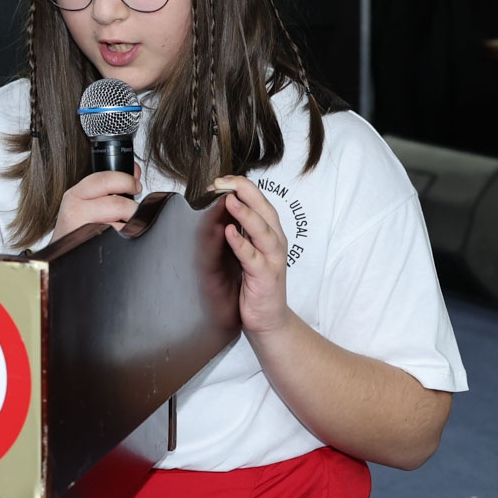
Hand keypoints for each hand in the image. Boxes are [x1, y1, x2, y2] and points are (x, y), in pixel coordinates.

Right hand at [53, 167, 142, 241]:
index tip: (135, 185)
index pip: (104, 179)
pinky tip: (117, 242)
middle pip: (117, 203)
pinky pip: (118, 241)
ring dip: (130, 227)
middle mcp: (74, 210)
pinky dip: (125, 241)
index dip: (125, 180)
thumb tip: (133, 170)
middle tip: (134, 211)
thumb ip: (108, 185)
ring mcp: (82, 231)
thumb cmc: (75, 230)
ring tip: (124, 229)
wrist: (60, 257)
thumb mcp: (85, 203)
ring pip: (121, 225)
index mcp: (75, 195)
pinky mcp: (91, 247)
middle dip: (133, 208)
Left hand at [213, 175, 291, 335]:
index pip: (260, 202)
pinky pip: (253, 258)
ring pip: (262, 231)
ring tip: (229, 201)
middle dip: (245, 192)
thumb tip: (221, 205)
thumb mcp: (248, 250)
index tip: (221, 178)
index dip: (242, 187)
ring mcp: (272, 260)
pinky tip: (230, 232)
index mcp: (271, 233)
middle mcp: (275, 242)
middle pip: (265, 210)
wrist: (269, 319)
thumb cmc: (256, 282)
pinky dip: (242, 244)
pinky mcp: (265, 278)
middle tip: (225, 180)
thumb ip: (241, 229)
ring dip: (246, 214)